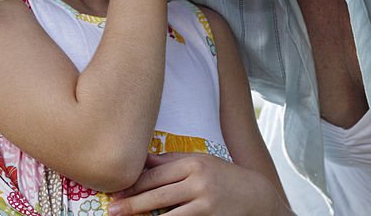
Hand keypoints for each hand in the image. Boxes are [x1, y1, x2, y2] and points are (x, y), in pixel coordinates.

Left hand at [108, 153, 290, 215]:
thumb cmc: (225, 179)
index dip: (133, 185)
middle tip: (112, 211)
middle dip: (132, 204)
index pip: (156, 174)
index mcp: (194, 163)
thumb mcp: (202, 164)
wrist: (257, 198)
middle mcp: (199, 181)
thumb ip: (172, 163)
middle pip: (157, 195)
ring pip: (167, 215)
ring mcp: (206, 203)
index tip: (116, 191)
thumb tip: (143, 160)